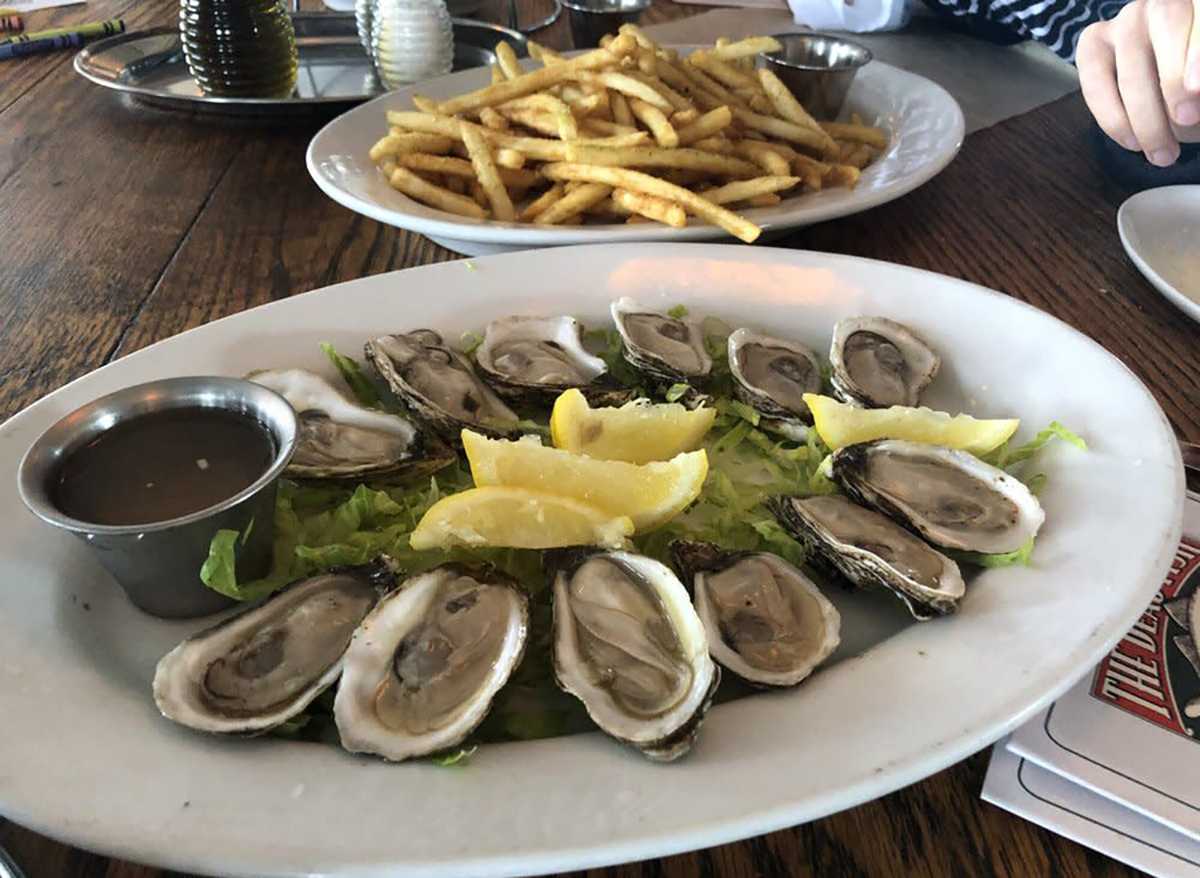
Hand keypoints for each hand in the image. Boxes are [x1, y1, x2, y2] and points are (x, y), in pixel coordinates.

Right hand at [1077, 0, 1199, 165]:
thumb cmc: (1196, 94)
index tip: (1198, 88)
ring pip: (1129, 62)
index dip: (1197, 50)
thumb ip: (1199, 88)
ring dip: (1144, 116)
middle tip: (1185, 121)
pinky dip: (1111, 117)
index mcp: (1199, 7)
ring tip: (1162, 154)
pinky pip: (1095, 81)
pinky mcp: (1093, 43)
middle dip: (1173, 79)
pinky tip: (1130, 142)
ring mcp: (1126, 20)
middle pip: (1166, 25)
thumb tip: (1190, 98)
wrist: (1173, 100)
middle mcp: (1164, 3)